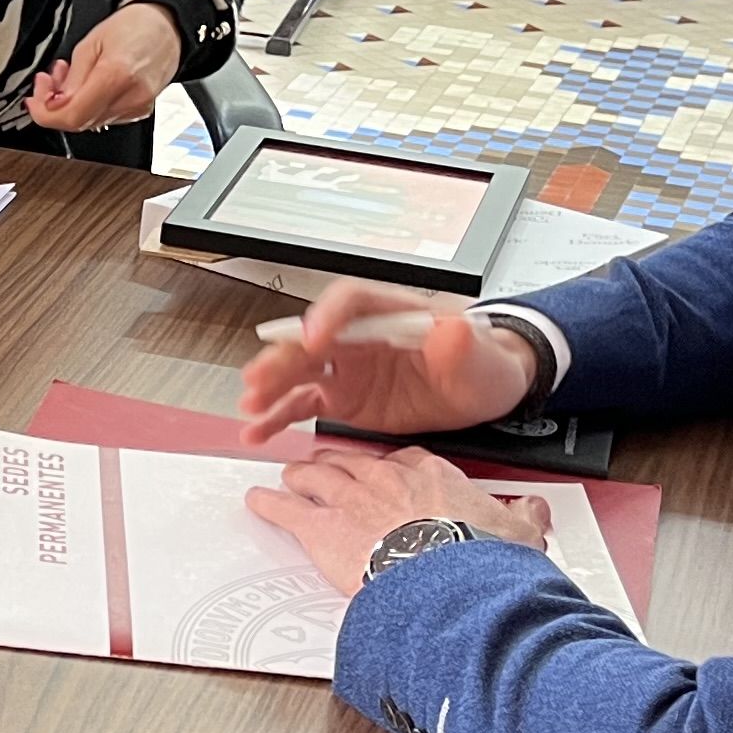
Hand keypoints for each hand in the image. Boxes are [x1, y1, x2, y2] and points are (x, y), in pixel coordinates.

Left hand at [27, 1, 181, 131]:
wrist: (169, 27)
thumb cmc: (136, 26)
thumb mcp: (92, 42)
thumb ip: (72, 77)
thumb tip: (54, 103)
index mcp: (116, 76)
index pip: (72, 115)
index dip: (45, 113)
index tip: (34, 101)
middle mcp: (130, 98)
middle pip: (79, 122)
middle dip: (55, 106)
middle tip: (47, 83)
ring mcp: (138, 108)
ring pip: (90, 121)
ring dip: (70, 104)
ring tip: (68, 76)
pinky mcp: (141, 111)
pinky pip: (105, 116)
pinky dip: (88, 105)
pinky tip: (86, 85)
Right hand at [234, 280, 540, 447]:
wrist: (482, 392)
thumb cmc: (480, 362)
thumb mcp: (480, 353)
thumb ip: (463, 342)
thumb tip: (450, 328)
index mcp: (390, 312)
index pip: (350, 301)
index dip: (329, 316)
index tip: (315, 338)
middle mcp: (360, 336)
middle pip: (311, 337)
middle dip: (283, 358)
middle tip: (260, 378)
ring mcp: (347, 368)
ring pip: (299, 372)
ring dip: (271, 387)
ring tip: (250, 406)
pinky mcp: (343, 399)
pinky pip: (302, 405)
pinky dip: (278, 417)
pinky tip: (258, 430)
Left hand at [246, 442, 554, 594]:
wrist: (448, 583)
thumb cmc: (481, 561)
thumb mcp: (519, 533)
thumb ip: (523, 517)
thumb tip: (534, 511)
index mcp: (432, 478)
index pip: (405, 462)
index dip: (390, 469)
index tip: (387, 474)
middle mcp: (386, 481)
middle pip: (354, 464)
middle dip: (339, 466)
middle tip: (328, 469)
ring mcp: (350, 500)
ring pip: (316, 477)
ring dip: (301, 477)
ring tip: (290, 477)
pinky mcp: (321, 529)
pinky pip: (285, 509)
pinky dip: (268, 504)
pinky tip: (258, 501)